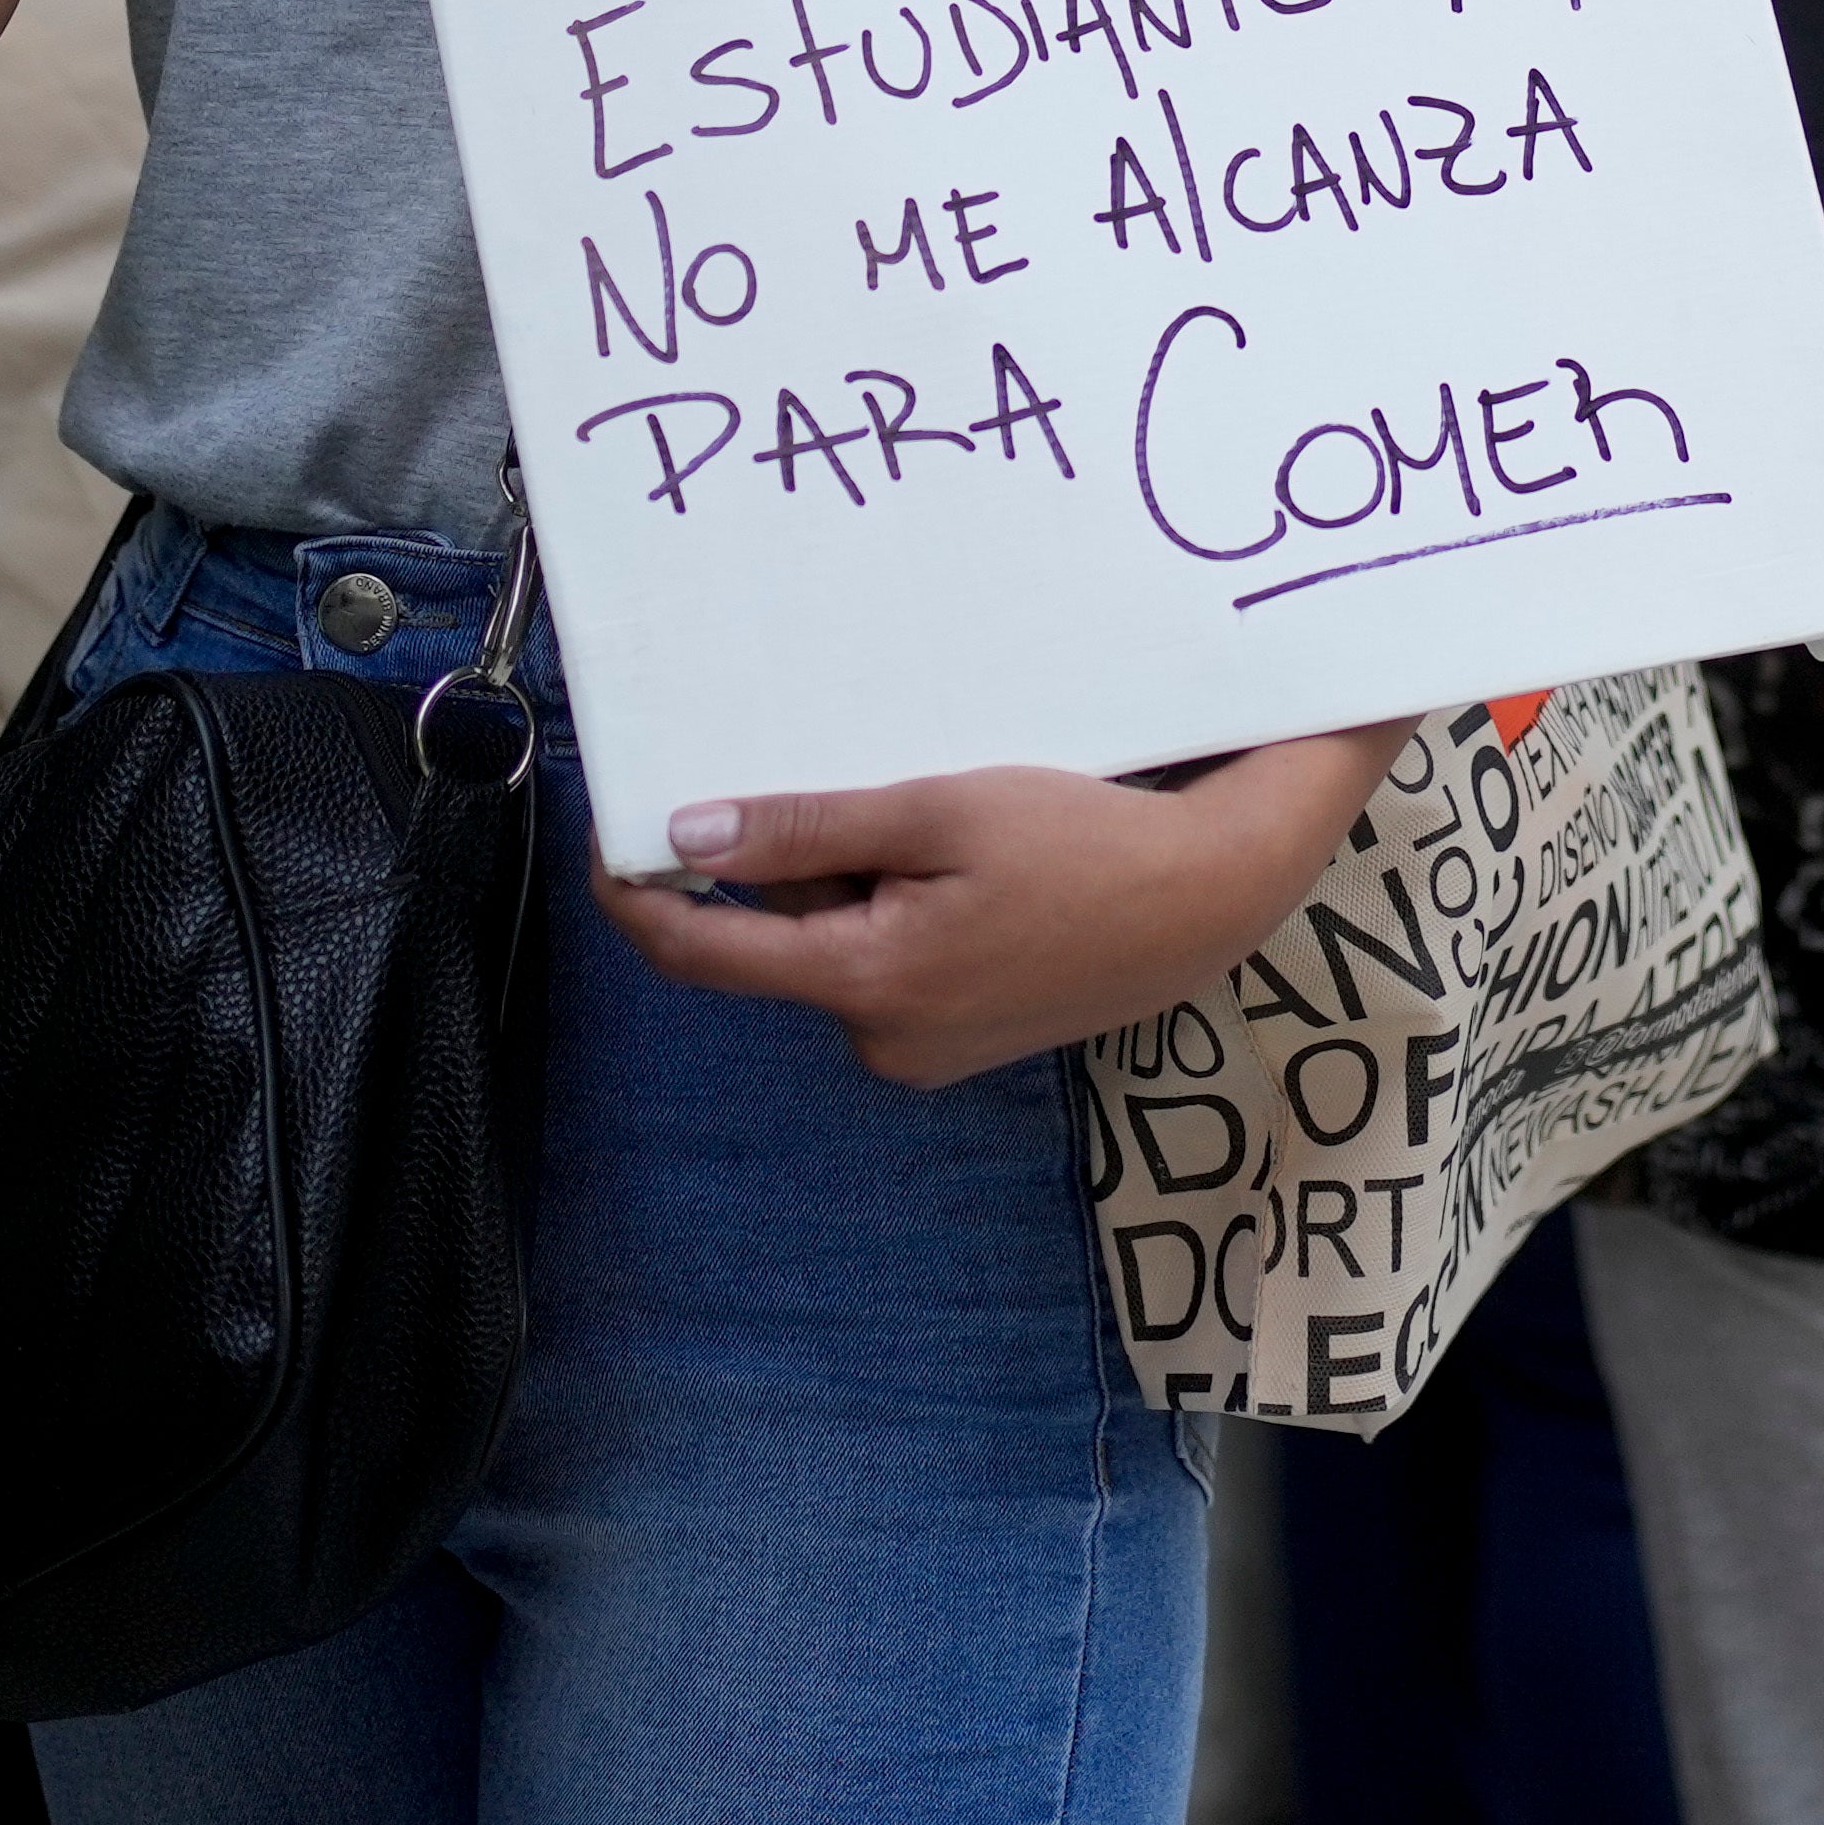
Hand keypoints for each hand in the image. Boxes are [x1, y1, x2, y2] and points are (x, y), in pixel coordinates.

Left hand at [598, 728, 1406, 1084]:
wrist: (1210, 897)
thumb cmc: (1082, 842)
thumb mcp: (939, 812)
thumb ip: (808, 829)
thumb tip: (686, 837)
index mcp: (865, 984)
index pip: (701, 955)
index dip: (638, 897)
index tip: (612, 832)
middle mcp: (882, 1038)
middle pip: (780, 944)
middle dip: (787, 866)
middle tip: (839, 775)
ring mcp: (925, 1049)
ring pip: (838, 949)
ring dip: (849, 882)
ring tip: (927, 810)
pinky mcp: (964, 1037)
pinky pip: (889, 965)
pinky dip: (893, 909)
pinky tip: (959, 857)